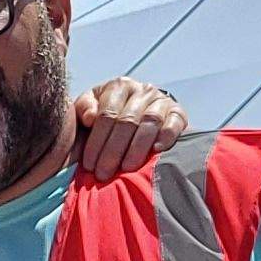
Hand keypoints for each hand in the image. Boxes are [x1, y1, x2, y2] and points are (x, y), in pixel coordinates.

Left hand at [70, 77, 191, 182]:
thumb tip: (90, 118)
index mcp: (118, 87)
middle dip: (113, 151)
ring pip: (149, 122)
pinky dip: (165, 137)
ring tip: (127, 168)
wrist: (139, 117)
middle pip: (127, 121)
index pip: (106, 115)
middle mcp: (141, 90)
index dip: (96, 142)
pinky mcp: (178, 112)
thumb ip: (83, 109)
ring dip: (137, 148)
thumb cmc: (107, 118)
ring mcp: (161, 100)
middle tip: (104, 173)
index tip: (89, 165)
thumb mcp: (88, 109)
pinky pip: (174, 123)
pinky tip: (155, 151)